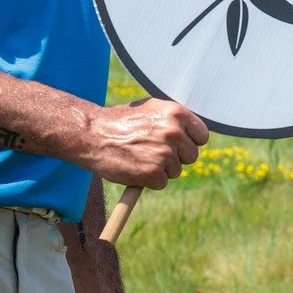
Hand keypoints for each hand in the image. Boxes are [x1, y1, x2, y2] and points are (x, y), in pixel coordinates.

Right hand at [80, 99, 208, 187]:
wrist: (91, 134)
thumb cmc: (119, 121)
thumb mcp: (149, 109)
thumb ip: (172, 119)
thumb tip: (192, 130)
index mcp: (176, 113)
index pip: (202, 136)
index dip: (190, 142)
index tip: (180, 146)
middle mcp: (174, 132)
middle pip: (192, 156)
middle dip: (176, 158)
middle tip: (154, 153)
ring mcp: (164, 153)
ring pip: (176, 171)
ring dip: (161, 169)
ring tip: (139, 157)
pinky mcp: (153, 173)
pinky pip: (162, 183)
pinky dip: (149, 181)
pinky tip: (135, 168)